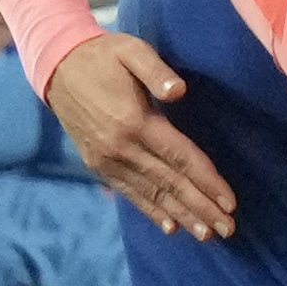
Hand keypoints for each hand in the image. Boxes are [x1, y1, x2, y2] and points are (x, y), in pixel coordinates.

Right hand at [51, 31, 234, 240]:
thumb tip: (179, 92)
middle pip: (171, 182)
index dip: (207, 180)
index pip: (180, 157)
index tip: (229, 202)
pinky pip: (129, 193)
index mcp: (135, 121)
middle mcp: (121, 148)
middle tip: (228, 229)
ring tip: (206, 234)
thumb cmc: (103, 56)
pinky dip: (151, 211)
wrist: (57, 68)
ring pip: (152, 194)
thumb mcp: (131, 51)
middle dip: (201, 207)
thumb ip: (156, 72)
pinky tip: (170, 228)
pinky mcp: (97, 165)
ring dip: (181, 216)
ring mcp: (107, 160)